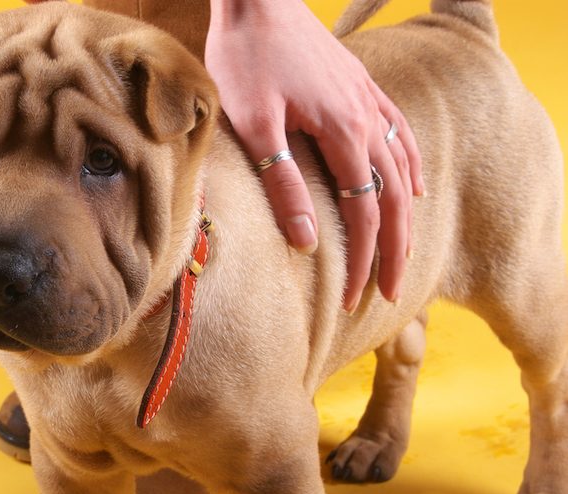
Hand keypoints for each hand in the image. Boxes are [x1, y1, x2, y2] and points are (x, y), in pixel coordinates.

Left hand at [206, 0, 423, 311]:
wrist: (257, 1)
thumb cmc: (246, 59)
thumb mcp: (255, 126)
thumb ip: (283, 183)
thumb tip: (307, 241)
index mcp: (342, 133)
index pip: (363, 213)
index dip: (363, 258)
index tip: (353, 297)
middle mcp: (366, 120)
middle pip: (393, 199)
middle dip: (395, 250)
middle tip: (394, 291)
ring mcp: (368, 101)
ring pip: (402, 169)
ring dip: (406, 216)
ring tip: (406, 251)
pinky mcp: (360, 87)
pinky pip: (400, 133)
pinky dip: (411, 165)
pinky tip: (414, 185)